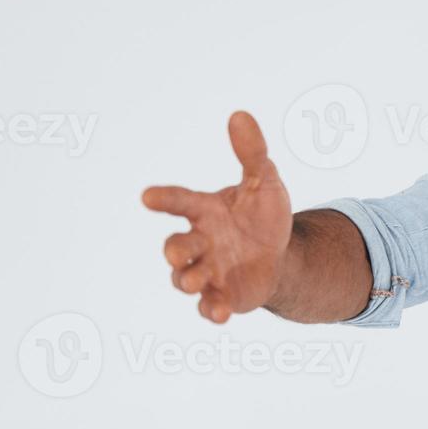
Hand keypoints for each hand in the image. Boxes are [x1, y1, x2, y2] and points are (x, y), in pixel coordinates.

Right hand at [142, 112, 291, 322]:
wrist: (280, 255)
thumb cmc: (262, 216)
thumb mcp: (264, 182)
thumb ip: (252, 153)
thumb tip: (240, 115)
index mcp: (205, 211)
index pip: (180, 202)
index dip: (164, 199)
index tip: (147, 196)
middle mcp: (201, 242)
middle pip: (177, 247)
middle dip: (176, 250)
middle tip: (179, 251)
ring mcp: (209, 271)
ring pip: (186, 278)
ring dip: (188, 279)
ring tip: (196, 281)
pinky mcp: (222, 296)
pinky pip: (209, 307)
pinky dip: (211, 311)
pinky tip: (220, 313)